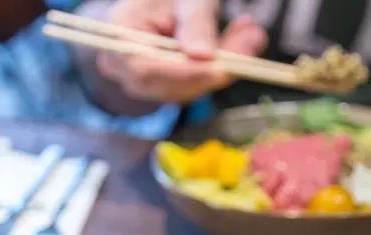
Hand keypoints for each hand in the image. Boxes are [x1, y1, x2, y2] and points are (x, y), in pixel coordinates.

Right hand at [86, 0, 267, 104]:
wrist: (158, 3)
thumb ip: (194, 20)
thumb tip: (204, 57)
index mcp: (118, 37)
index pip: (147, 70)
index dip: (185, 74)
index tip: (221, 68)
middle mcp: (127, 69)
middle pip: (171, 85)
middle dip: (216, 69)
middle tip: (252, 40)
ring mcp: (146, 83)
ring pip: (189, 90)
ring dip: (226, 66)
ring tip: (252, 35)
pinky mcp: (167, 87)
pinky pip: (196, 85)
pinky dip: (222, 66)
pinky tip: (244, 40)